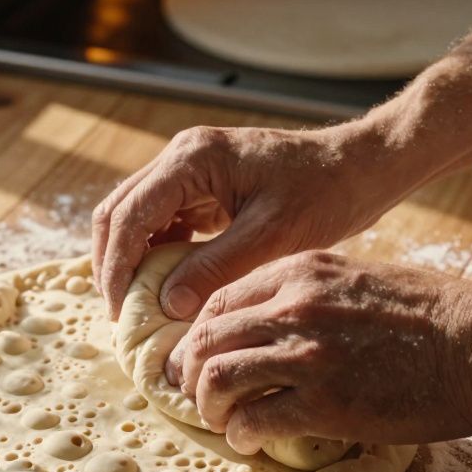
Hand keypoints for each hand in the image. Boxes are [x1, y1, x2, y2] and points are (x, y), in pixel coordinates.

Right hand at [91, 120, 421, 320]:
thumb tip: (166, 304)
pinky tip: (168, 287)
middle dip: (113, 264)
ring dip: (132, 260)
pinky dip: (156, 254)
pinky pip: (162, 220)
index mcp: (191, 159)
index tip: (121, 314)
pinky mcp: (202, 184)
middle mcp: (181, 156)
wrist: (357, 168)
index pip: (129, 217)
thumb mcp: (271, 238)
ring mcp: (189, 168)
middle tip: (121, 315)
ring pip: (135, 216)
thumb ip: (215, 269)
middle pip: (118, 212)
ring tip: (139, 306)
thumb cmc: (323, 194)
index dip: (117, 269)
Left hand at [171, 250, 471, 448]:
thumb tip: (272, 321)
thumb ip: (312, 292)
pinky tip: (250, 439)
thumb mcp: (361, 277)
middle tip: (192, 395)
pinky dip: (241, 434)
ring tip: (221, 420)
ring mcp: (308, 354)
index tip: (196, 357)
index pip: (218, 300)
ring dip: (209, 406)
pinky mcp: (326, 402)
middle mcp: (294, 307)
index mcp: (302, 271)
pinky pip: (255, 420)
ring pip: (217, 378)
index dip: (196, 335)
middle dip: (188, 372)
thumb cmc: (435, 314)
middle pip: (206, 339)